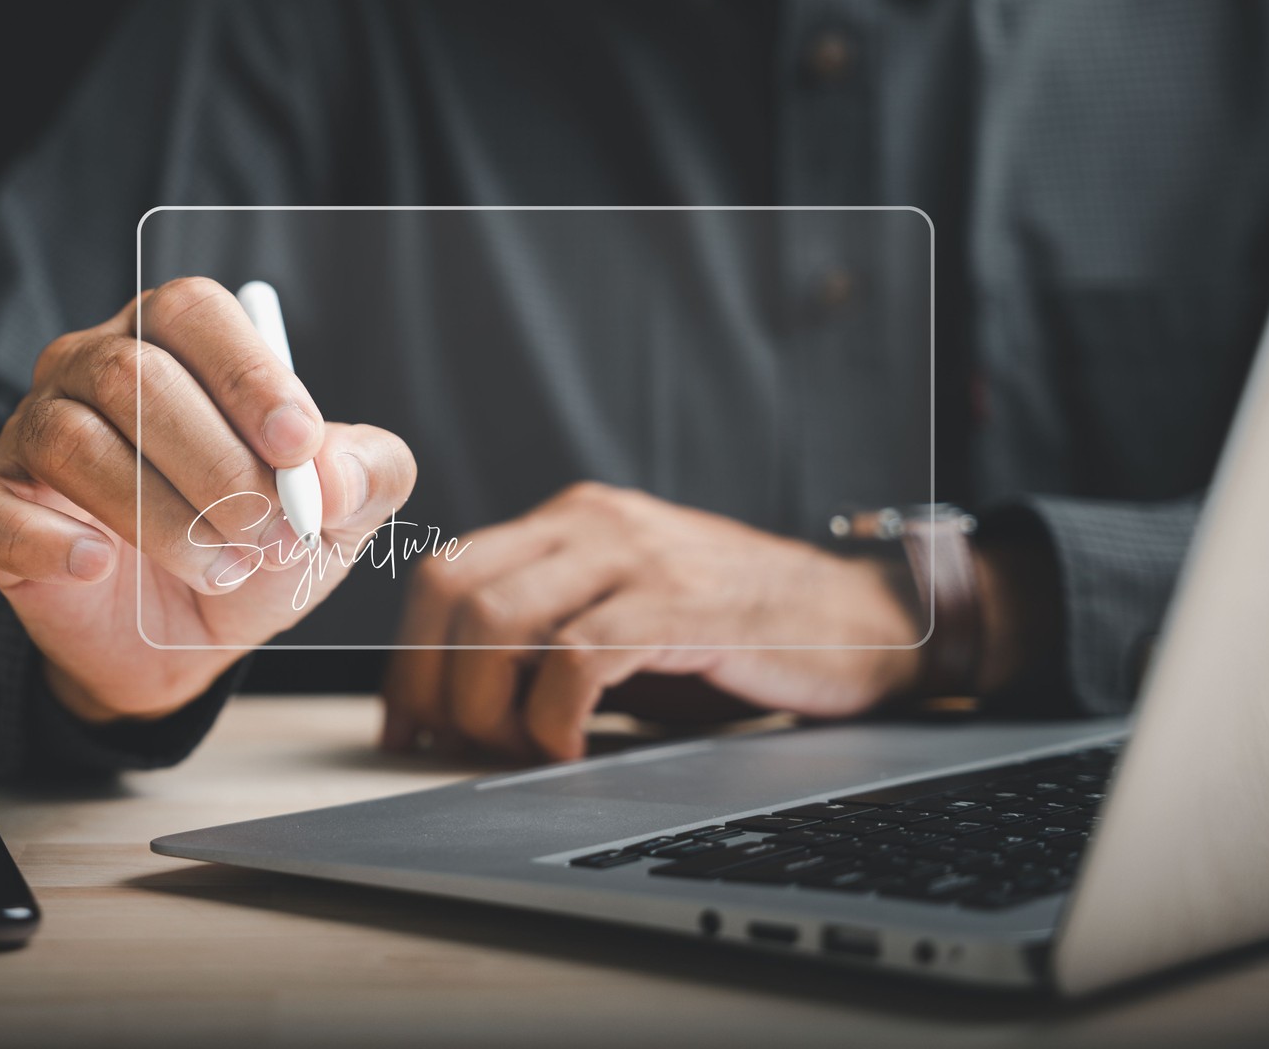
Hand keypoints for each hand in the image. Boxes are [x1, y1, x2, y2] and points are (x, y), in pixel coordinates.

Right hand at [0, 277, 416, 722]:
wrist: (188, 639)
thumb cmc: (256, 544)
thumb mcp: (337, 515)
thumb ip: (363, 474)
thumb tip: (330, 470)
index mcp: (173, 340)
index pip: (192, 313)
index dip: (247, 375)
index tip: (297, 448)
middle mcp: (89, 366)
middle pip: (134, 379)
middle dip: (217, 467)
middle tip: (270, 536)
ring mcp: (29, 432)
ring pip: (74, 444)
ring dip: (159, 517)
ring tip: (220, 568)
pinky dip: (41, 538)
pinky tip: (96, 564)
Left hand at [381, 482, 919, 761]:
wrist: (862, 620)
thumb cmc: (737, 632)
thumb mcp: (630, 611)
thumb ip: (552, 633)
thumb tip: (456, 706)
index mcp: (572, 519)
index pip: (447, 572)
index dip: (410, 655)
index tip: (407, 724)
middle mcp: (594, 523)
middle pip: (455, 592)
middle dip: (433, 686)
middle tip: (450, 748)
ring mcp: (637, 558)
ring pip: (499, 622)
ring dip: (485, 706)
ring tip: (516, 750)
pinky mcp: (680, 606)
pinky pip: (576, 658)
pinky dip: (552, 718)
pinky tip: (568, 749)